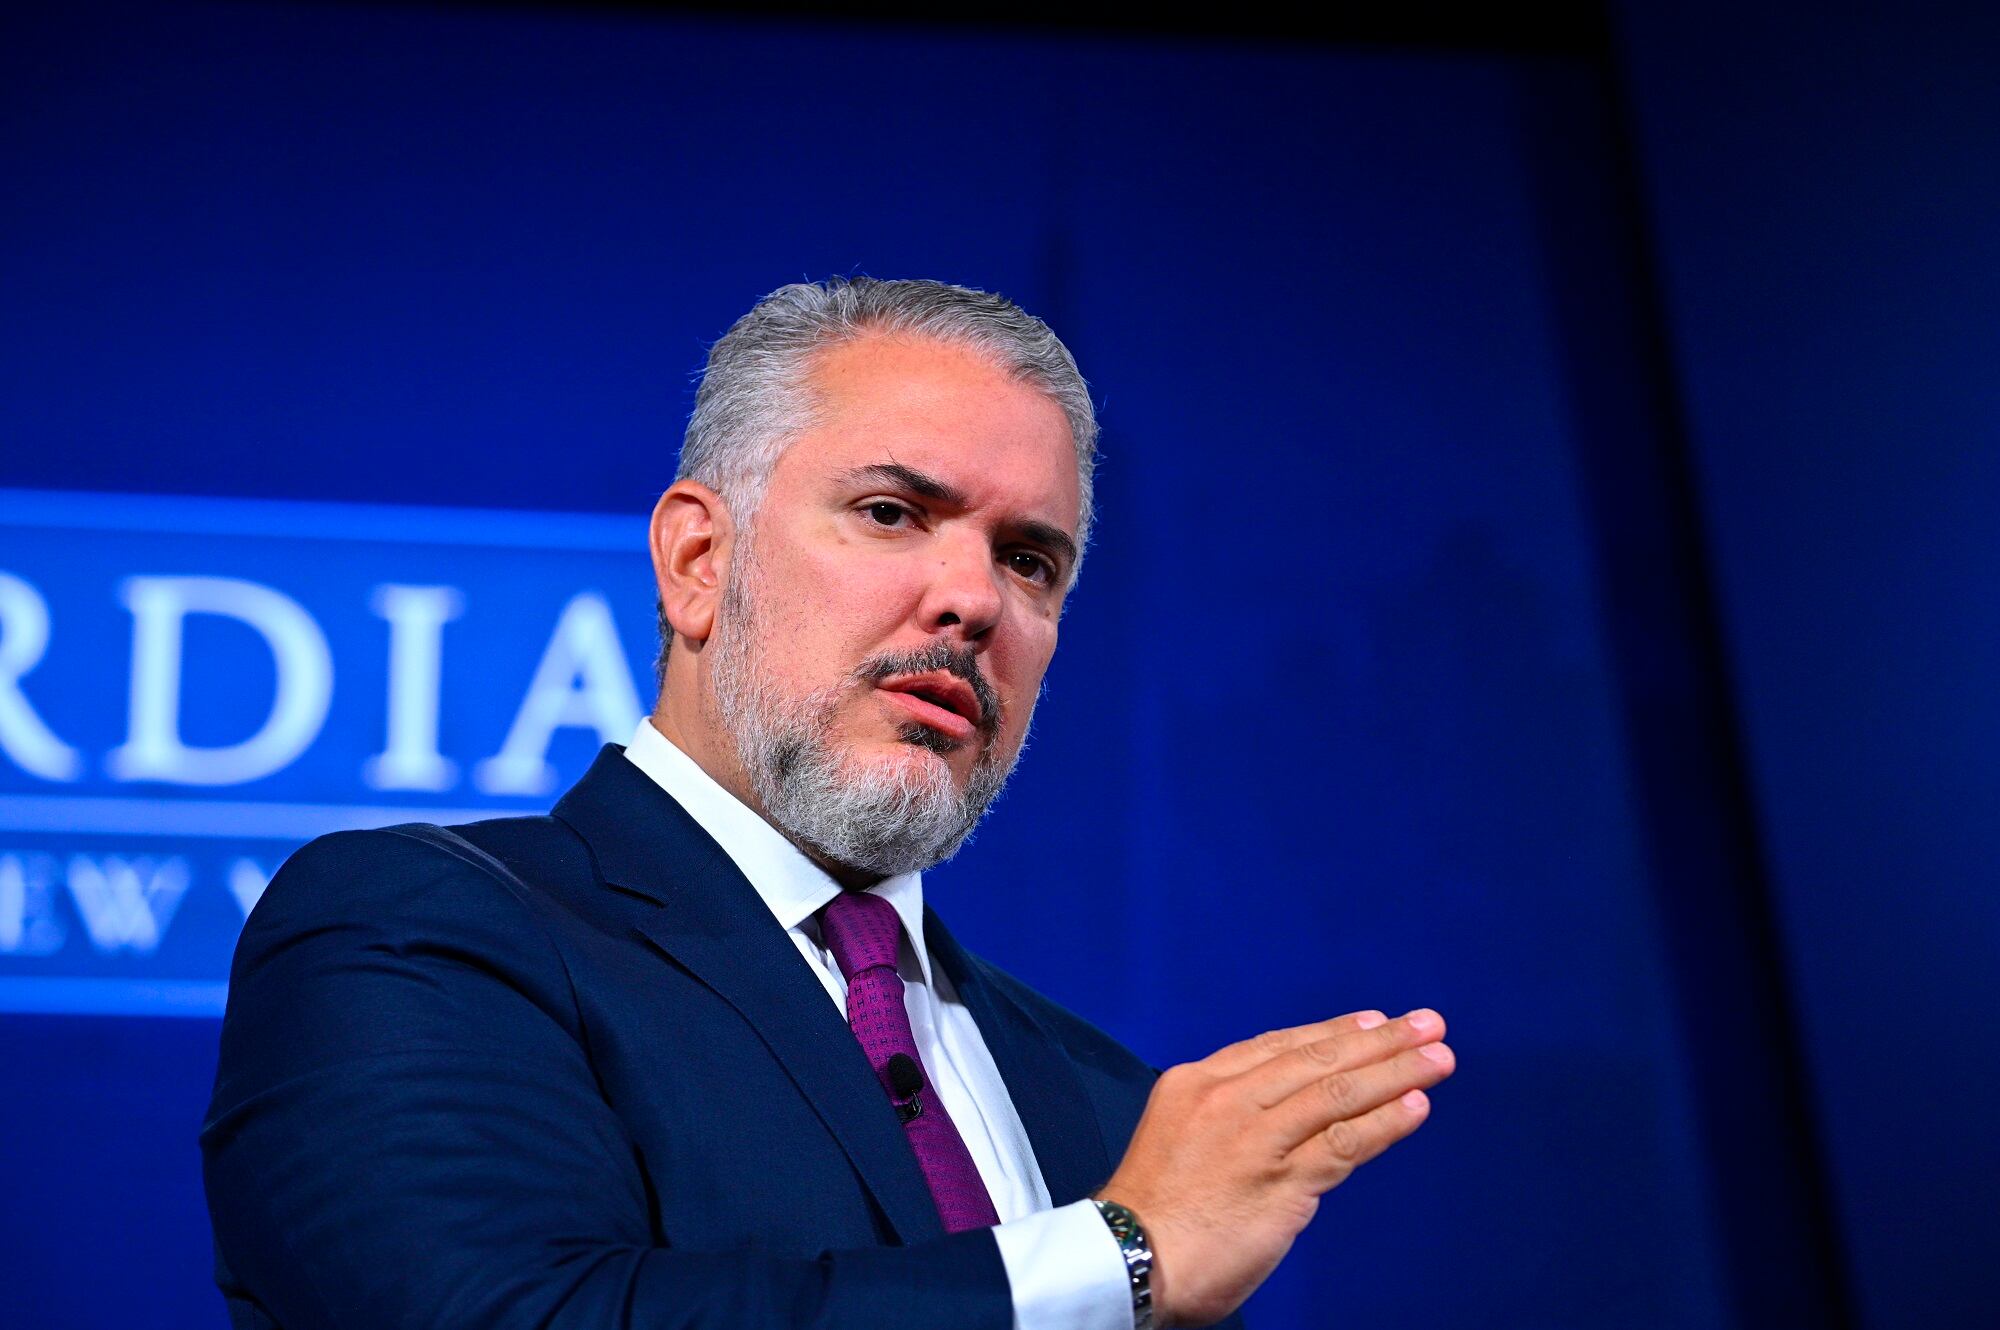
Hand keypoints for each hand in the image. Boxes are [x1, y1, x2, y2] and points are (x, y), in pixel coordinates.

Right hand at [1096, 1009, 1452, 1327]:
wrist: (1128, 1258)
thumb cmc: (1153, 1209)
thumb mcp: (1179, 1134)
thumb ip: (1227, 1115)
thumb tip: (1283, 1111)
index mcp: (1198, 1082)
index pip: (1279, 1046)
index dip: (1332, 1032)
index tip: (1373, 1022)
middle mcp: (1228, 1099)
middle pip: (1316, 1060)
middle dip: (1379, 1041)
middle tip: (1426, 1025)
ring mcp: (1256, 1138)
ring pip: (1338, 1093)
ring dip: (1397, 1073)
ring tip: (1439, 1059)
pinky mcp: (1280, 1181)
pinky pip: (1345, 1143)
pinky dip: (1385, 1123)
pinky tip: (1416, 1107)